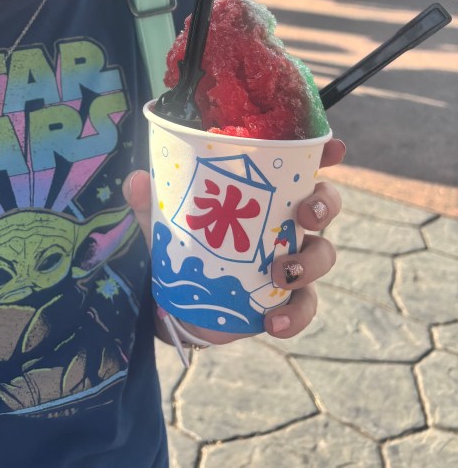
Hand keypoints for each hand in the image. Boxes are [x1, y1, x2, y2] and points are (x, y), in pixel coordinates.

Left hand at [123, 137, 345, 345]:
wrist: (181, 301)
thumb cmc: (184, 243)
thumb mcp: (163, 220)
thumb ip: (148, 200)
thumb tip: (137, 181)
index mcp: (264, 192)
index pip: (300, 165)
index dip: (324, 153)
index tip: (334, 148)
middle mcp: (285, 222)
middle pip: (325, 204)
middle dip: (324, 204)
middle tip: (304, 214)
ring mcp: (291, 260)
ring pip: (324, 254)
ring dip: (309, 262)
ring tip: (280, 273)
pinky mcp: (286, 299)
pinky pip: (305, 307)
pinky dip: (295, 315)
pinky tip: (273, 323)